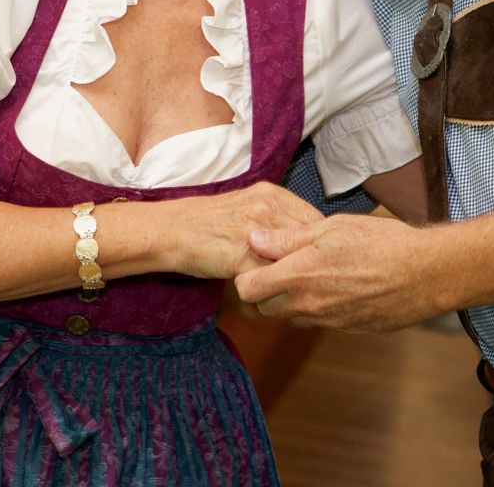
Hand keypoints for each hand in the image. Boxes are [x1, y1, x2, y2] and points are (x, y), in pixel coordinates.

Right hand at [177, 181, 321, 279]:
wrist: (173, 230)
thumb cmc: (210, 222)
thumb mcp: (249, 207)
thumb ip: (278, 219)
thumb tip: (308, 238)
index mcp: (272, 194)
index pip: (316, 221)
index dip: (320, 245)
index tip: (319, 260)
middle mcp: (268, 207)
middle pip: (311, 240)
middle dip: (313, 263)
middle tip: (313, 282)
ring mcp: (256, 231)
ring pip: (294, 260)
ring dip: (296, 279)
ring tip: (296, 292)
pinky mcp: (243, 256)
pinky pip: (272, 278)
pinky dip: (275, 291)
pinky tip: (272, 298)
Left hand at [234, 213, 441, 332]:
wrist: (426, 274)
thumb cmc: (381, 242)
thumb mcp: (331, 228)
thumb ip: (288, 238)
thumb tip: (254, 239)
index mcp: (300, 276)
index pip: (248, 289)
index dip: (247, 275)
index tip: (259, 260)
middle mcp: (309, 305)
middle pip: (264, 309)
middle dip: (265, 290)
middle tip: (281, 266)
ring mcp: (328, 321)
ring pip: (291, 317)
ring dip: (292, 300)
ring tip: (312, 274)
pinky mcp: (348, 328)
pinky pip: (319, 321)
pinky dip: (318, 306)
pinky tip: (338, 284)